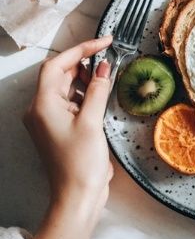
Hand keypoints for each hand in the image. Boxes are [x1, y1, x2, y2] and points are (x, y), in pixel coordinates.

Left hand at [24, 37, 112, 238]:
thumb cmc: (80, 162)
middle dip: (84, 63)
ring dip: (87, 78)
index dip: (80, 49)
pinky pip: (72, 102)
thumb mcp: (92, 121)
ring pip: (67, 87)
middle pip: (60, 74)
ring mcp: (50, 119)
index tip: (104, 42)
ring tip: (108, 73)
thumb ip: (98, 90)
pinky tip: (102, 92)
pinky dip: (87, 94)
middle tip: (109, 55)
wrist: (77, 196)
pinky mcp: (61, 128)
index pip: (57, 65)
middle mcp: (41, 109)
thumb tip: (104, 67)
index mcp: (42, 105)